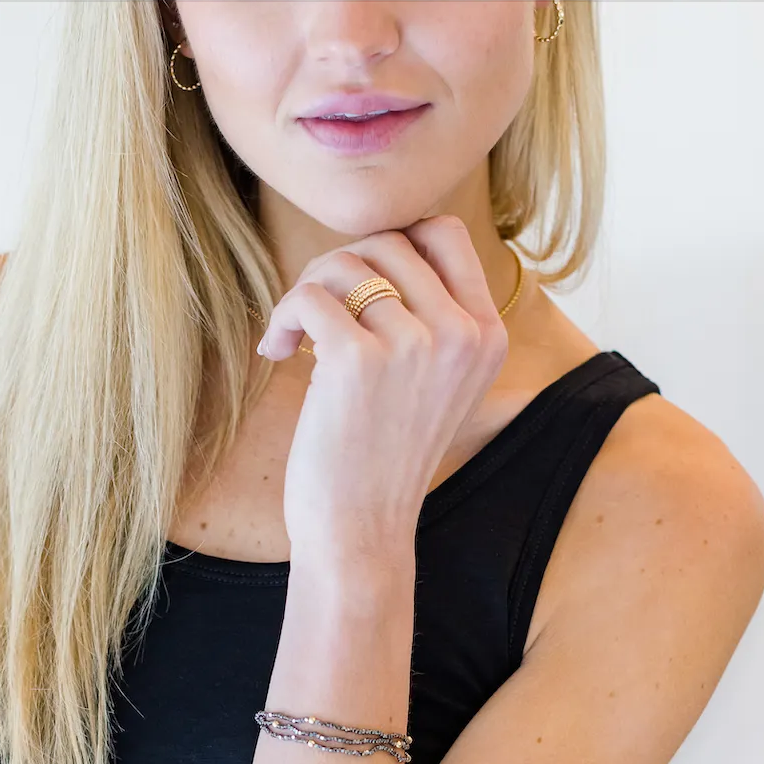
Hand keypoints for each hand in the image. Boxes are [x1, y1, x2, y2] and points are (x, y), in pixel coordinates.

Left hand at [258, 216, 509, 567]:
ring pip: (343, 264)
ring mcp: (415, 345)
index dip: (388, 243)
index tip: (356, 285)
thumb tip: (372, 248)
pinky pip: (307, 296)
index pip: (443, 232)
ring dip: (304, 294)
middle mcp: (461, 333)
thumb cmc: (382, 458)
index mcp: (487, 335)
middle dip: (337, 269)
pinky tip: (276, 351)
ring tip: (292, 338)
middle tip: (312, 313)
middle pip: (386, 241)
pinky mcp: (359, 360)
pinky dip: (282, 317)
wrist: (360, 530)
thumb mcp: (433, 384)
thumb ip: (428, 318)